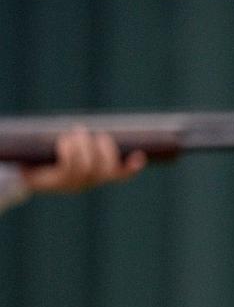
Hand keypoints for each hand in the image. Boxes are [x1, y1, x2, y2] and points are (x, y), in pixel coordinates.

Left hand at [20, 126, 145, 193]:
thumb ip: (82, 138)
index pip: (120, 175)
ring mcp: (73, 184)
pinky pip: (69, 167)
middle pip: (107, 169)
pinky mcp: (57, 182)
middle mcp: (88, 182)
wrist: (22, 170)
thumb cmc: (47, 152)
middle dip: (105, 148)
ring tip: (76, 131)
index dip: (131, 168)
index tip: (138, 155)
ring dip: (84, 145)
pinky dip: (70, 150)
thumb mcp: (67, 144)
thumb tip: (91, 122)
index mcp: (96, 175)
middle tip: (97, 134)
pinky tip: (64, 141)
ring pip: (88, 166)